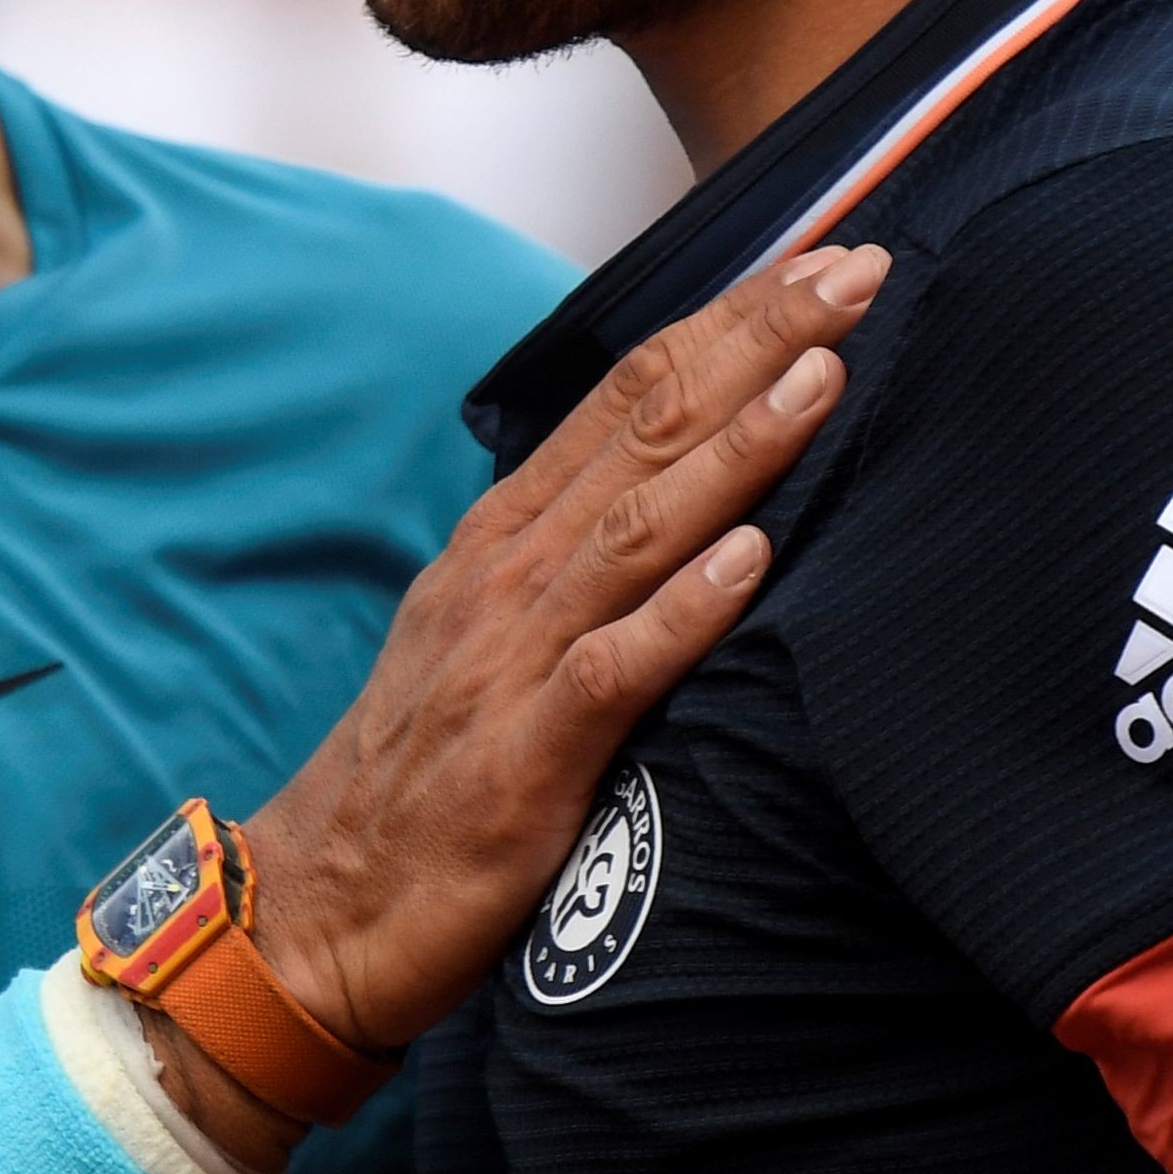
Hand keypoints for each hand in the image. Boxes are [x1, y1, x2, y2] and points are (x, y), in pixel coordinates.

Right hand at [178, 243, 883, 1140]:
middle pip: (644, 430)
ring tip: (823, 375)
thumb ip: (576, 567)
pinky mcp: (525, 756)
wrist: (319, 914)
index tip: (818, 259)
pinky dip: (683, 608)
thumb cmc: (427, 781)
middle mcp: (507, 578)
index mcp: (505, 542)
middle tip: (854, 266)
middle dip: (753, 341)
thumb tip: (681, 498)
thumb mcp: (493, 644)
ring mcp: (512, 660)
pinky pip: (615, 668)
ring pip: (639, 526)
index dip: (725, 323)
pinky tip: (750, 557)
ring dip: (738, 446)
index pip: (626, 398)